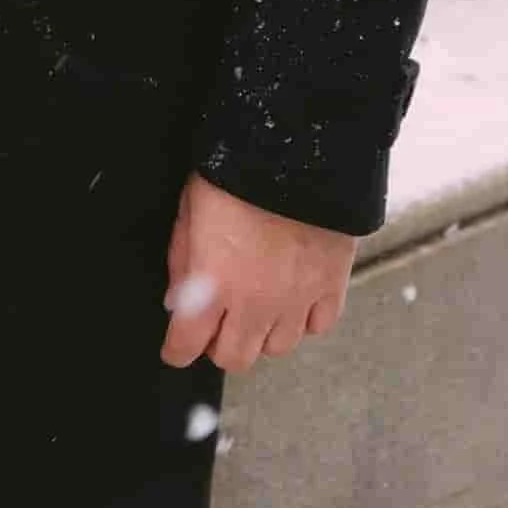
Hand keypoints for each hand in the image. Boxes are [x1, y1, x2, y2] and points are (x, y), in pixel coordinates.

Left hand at [162, 171, 355, 372]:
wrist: (294, 149)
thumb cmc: (235, 173)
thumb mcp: (190, 210)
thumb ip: (182, 261)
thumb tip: (178, 299)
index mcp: (212, 284)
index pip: (186, 345)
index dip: (177, 349)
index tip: (177, 345)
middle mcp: (254, 303)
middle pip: (235, 358)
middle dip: (220, 345)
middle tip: (218, 323)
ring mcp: (296, 299)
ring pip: (277, 347)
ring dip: (263, 333)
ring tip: (258, 307)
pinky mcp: (330, 286)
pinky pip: (318, 326)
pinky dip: (305, 319)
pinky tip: (295, 298)